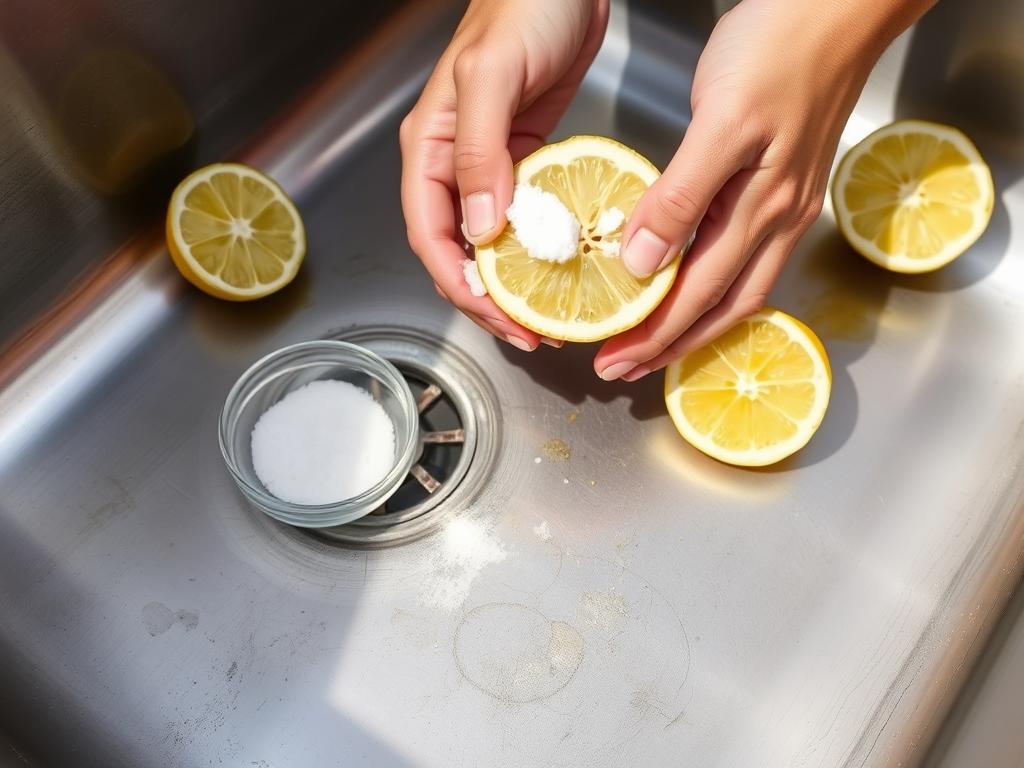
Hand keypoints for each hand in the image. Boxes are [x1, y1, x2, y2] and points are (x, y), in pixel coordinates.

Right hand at [400, 0, 609, 350]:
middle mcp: (453, 164)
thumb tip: (480, 229)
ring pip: (488, 242)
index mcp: (429, 148)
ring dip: (510, 281)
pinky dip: (534, 249)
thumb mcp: (492, 77)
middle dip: (485, 296)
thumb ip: (479, 151)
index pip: (430, 233)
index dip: (457, 282)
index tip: (495, 313)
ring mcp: (488, 165)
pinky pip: (521, 218)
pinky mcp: (523, 159)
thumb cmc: (524, 7)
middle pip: (456, 249)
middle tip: (526, 329)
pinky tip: (558, 268)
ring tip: (543, 314)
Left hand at [595, 0, 932, 380]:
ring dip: (692, 322)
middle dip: (669, 344)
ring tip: (650, 342)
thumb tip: (643, 266)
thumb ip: (681, 197)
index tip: (614, 360)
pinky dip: (711, 284)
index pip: (699, 296)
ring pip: (736, 288)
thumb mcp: (722, 122)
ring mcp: (786, 204)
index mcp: (763, 210)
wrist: (836, 4)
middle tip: (622, 369)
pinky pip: (744, 257)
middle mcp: (779, 219)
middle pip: (720, 307)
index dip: (656, 334)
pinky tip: (688, 283)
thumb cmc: (781, 48)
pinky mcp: (782, 184)